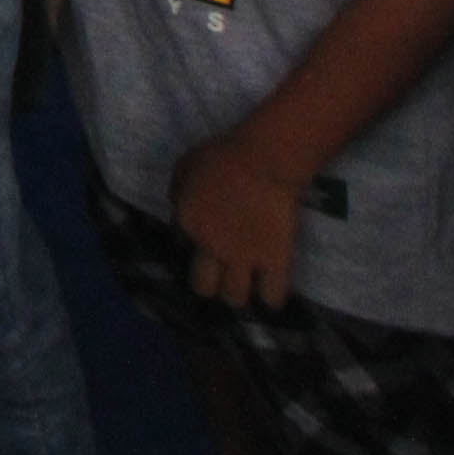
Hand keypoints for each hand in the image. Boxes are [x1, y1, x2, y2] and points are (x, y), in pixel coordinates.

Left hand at [168, 134, 307, 310]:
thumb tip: (178, 205)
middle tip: (220, 276)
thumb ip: (179, 190)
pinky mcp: (274, 260)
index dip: (194, 243)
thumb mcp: (185, 165)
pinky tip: (271, 293)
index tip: (205, 237)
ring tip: (244, 285)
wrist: (263, 159)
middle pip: (202, 287)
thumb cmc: (223, 155)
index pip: (180, 246)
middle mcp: (211, 248)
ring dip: (238, 294)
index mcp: (187, 222)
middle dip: (210, 286)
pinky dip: (271, 299)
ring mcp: (243, 257)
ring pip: (234, 297)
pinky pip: (272, 297)